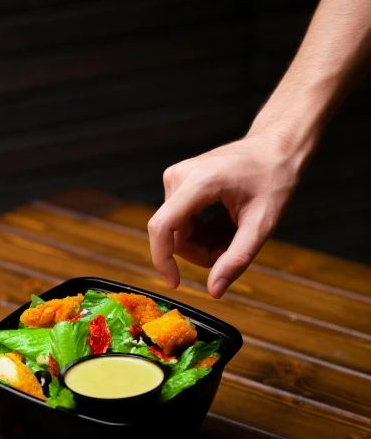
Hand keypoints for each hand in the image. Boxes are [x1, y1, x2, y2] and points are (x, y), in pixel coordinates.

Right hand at [147, 130, 299, 297]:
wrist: (275, 147)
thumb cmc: (273, 180)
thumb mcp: (262, 225)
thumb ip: (237, 259)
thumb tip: (214, 291)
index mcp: (199, 182)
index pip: (162, 227)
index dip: (163, 260)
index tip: (176, 283)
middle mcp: (179, 177)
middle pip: (174, 235)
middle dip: (201, 251)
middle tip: (234, 248)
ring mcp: (176, 177)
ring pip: (177, 232)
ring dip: (204, 243)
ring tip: (234, 232)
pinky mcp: (178, 182)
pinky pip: (180, 222)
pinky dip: (202, 232)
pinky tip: (225, 224)